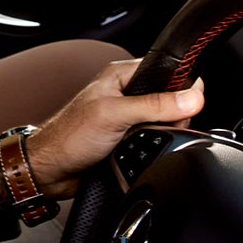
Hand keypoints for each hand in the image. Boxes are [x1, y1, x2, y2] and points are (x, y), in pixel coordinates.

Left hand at [23, 58, 203, 198]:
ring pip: (165, 123)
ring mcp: (129, 118)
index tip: (185, 105)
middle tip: (155, 128)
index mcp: (121, 75)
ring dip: (162, 135)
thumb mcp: (114, 115)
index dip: (182, 87)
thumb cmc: (68, 137)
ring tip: (143, 142)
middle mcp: (126, 93)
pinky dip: (155, 148)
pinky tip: (144, 153)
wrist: (51, 170)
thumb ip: (154, 106)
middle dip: (173, 117)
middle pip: (171, 100)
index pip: (167, 72)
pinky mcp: (130, 139)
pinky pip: (155, 141)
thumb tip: (191, 97)